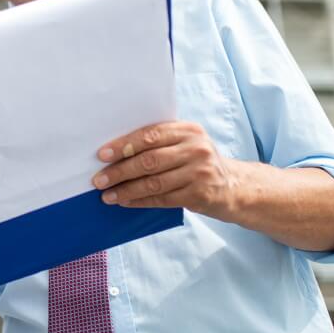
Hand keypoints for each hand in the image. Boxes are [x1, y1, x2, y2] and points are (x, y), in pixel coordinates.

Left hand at [92, 121, 239, 217]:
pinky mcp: (200, 194)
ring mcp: (199, 172)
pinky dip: (140, 201)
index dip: (123, 145)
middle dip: (119, 171)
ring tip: (107, 195)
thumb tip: (115, 152)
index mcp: (188, 130)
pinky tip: (125, 202)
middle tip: (98, 180)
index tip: (102, 155)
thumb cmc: (199, 163)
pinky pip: (162, 198)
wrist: (234, 187)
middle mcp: (196, 148)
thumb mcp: (186, 144)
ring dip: (126, 190)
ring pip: (154, 182)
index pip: (150, 135)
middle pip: (149, 160)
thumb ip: (159, 143)